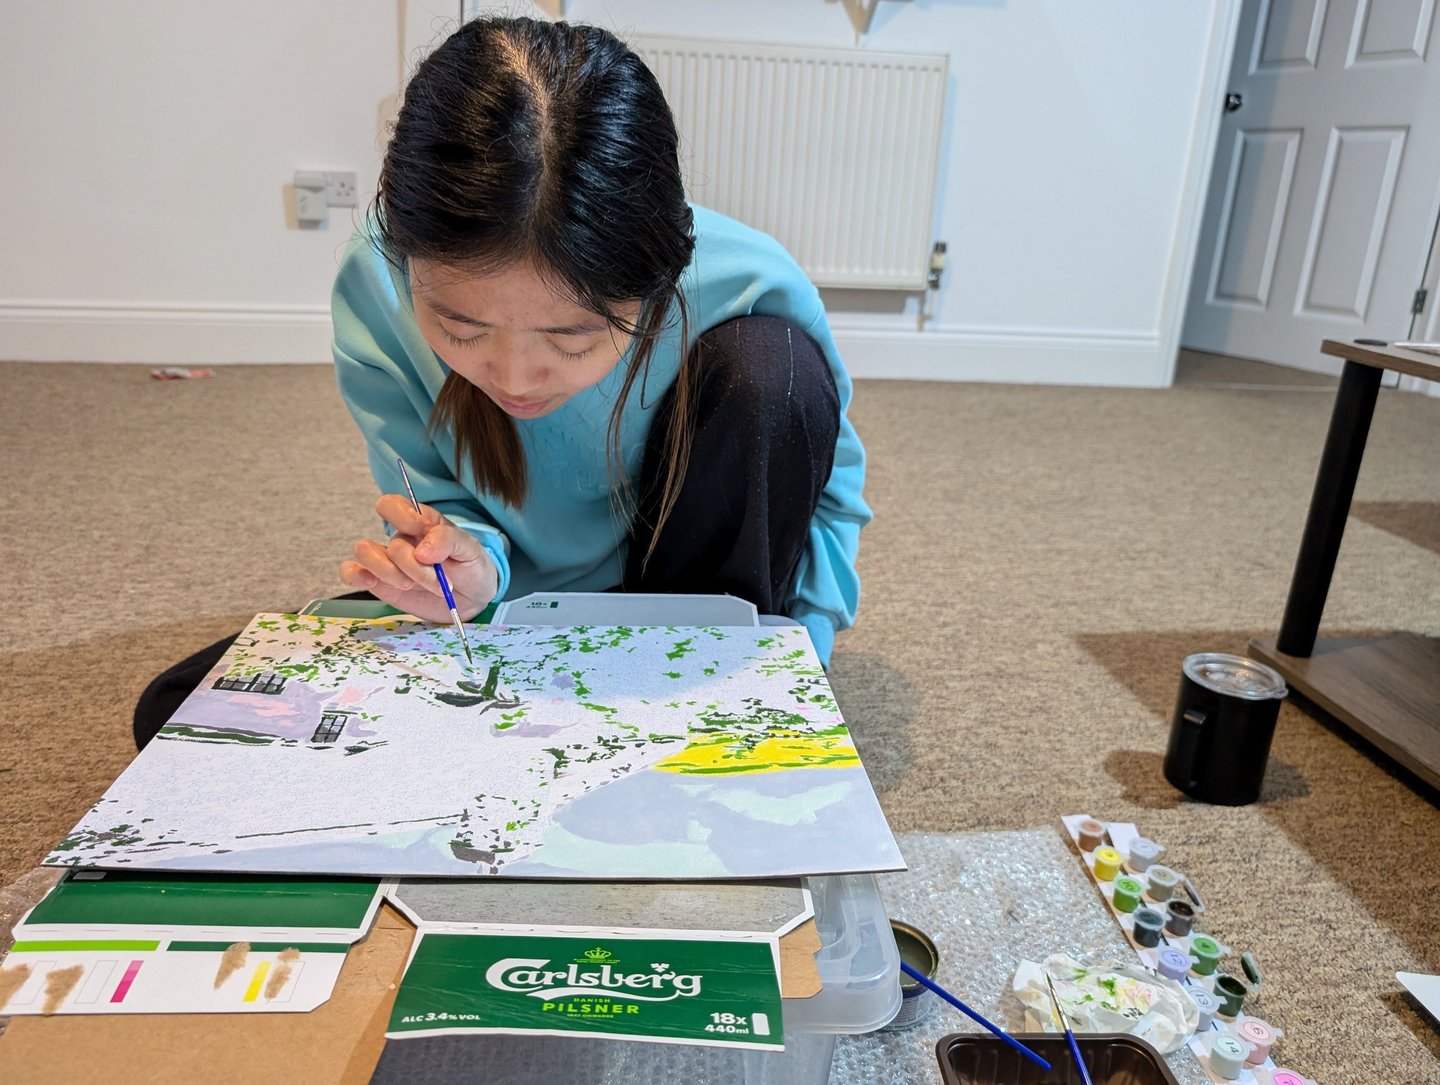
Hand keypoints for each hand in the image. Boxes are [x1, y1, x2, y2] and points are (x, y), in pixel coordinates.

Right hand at [339, 495, 497, 622]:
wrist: (471, 598)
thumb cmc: (470, 567)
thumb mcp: (471, 549)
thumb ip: (448, 539)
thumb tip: (422, 550)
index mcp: (420, 521)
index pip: (393, 505)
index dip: (403, 517)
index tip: (423, 535)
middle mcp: (401, 538)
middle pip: (391, 543)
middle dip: (414, 566)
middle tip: (438, 581)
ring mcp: (387, 561)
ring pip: (365, 552)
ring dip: (389, 572)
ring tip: (411, 585)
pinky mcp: (379, 582)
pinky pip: (351, 572)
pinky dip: (356, 575)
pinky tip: (375, 583)